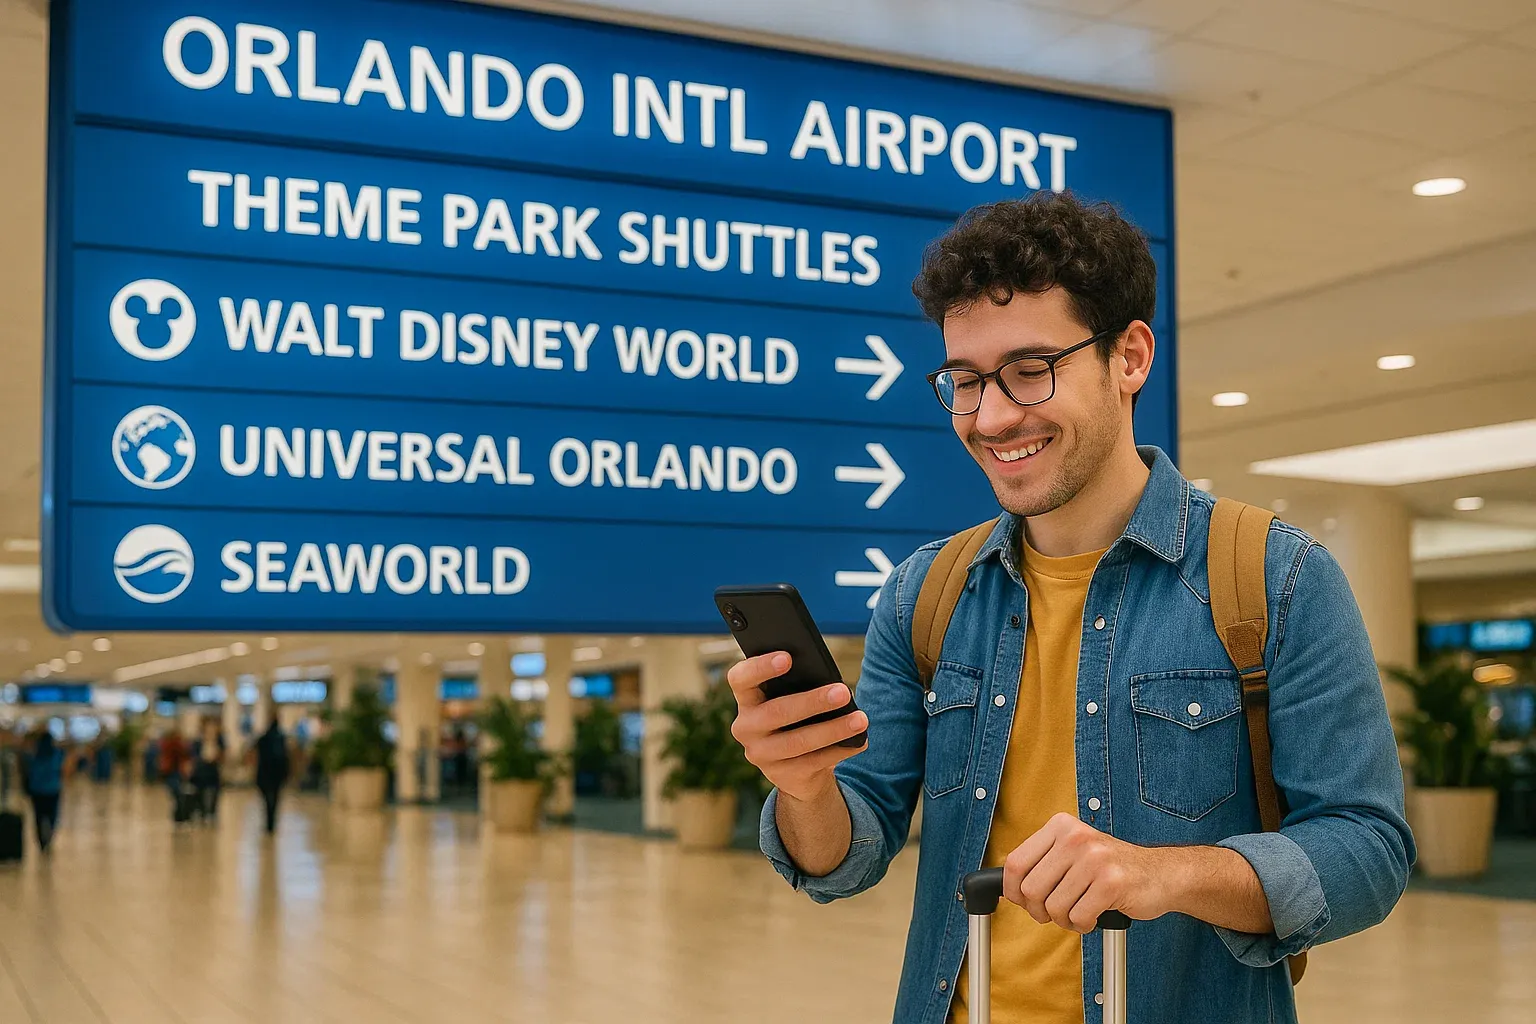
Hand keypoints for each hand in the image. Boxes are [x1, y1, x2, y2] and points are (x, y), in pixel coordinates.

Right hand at [726, 652, 867, 802]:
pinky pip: (813, 763)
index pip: (740, 678)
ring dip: (833, 730)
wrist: (795, 767)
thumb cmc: (797, 717)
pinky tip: (859, 741)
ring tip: (860, 719)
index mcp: (746, 698)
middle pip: (776, 712)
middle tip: (844, 692)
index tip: (788, 658)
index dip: (760, 667)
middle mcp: (745, 727)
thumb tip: (831, 683)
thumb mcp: (790, 698)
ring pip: (798, 742)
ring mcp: (760, 754)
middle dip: (813, 702)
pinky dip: (839, 750)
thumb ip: (798, 685)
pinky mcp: (780, 776)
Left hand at [1003, 813, 1171, 932]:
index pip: (1015, 862)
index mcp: (1061, 826)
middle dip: (1040, 911)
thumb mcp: (1074, 851)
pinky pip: (1079, 917)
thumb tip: (1008, 887)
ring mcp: (1095, 858)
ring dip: (1065, 920)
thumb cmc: (1112, 868)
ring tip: (1080, 911)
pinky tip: (1095, 915)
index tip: (1022, 902)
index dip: (1013, 890)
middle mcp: (1076, 837)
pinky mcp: (1112, 882)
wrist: (1162, 873)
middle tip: (1055, 913)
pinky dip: (1083, 925)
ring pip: (1054, 907)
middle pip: (1031, 889)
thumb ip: (1043, 862)